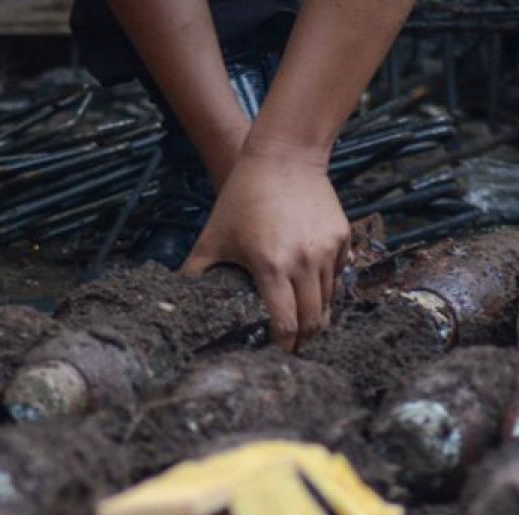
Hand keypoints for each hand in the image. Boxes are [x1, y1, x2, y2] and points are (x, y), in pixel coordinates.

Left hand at [182, 144, 348, 351]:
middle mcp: (304, 262)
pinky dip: (328, 286)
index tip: (278, 354)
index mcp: (271, 266)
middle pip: (314, 321)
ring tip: (305, 321)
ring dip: (318, 315)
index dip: (283, 345)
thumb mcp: (214, 235)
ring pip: (330, 300)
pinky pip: (339, 275)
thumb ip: (196, 272)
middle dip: (305, 339)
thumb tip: (176, 301)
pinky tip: (314, 286)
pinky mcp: (342, 239)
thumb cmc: (243, 196)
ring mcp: (327, 251)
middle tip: (295, 347)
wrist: (283, 156)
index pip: (285, 323)